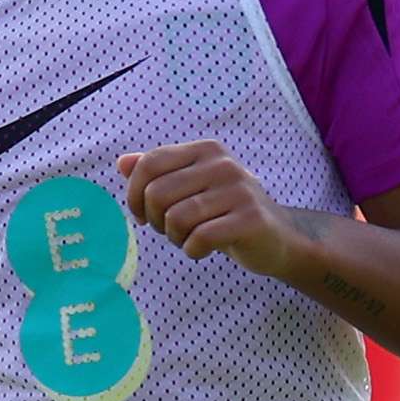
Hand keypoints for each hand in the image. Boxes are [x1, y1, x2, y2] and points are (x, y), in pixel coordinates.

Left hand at [118, 141, 309, 278]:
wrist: (278, 238)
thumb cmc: (226, 213)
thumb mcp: (192, 188)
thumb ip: (159, 173)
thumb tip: (122, 163)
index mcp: (205, 150)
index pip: (150, 164)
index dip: (134, 194)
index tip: (141, 215)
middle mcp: (223, 164)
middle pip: (157, 193)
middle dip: (156, 221)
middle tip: (172, 231)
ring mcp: (239, 191)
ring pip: (176, 218)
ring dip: (175, 238)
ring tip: (189, 240)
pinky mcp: (250, 220)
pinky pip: (200, 238)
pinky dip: (193, 250)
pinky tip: (203, 250)